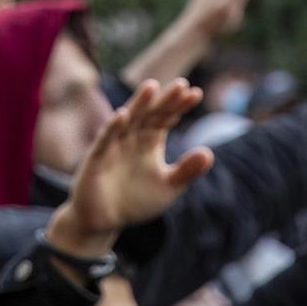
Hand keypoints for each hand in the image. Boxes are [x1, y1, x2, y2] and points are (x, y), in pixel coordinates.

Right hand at [49, 79, 214, 256]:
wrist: (104, 221)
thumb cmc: (136, 201)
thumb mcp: (167, 187)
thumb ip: (186, 171)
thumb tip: (209, 153)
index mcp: (150, 141)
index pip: (166, 118)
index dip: (179, 106)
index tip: (196, 94)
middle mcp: (132, 138)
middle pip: (150, 114)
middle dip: (164, 100)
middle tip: (181, 85)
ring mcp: (113, 145)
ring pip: (128, 120)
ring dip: (139, 104)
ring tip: (152, 87)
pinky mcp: (96, 157)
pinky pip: (105, 139)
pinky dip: (113, 126)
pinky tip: (123, 115)